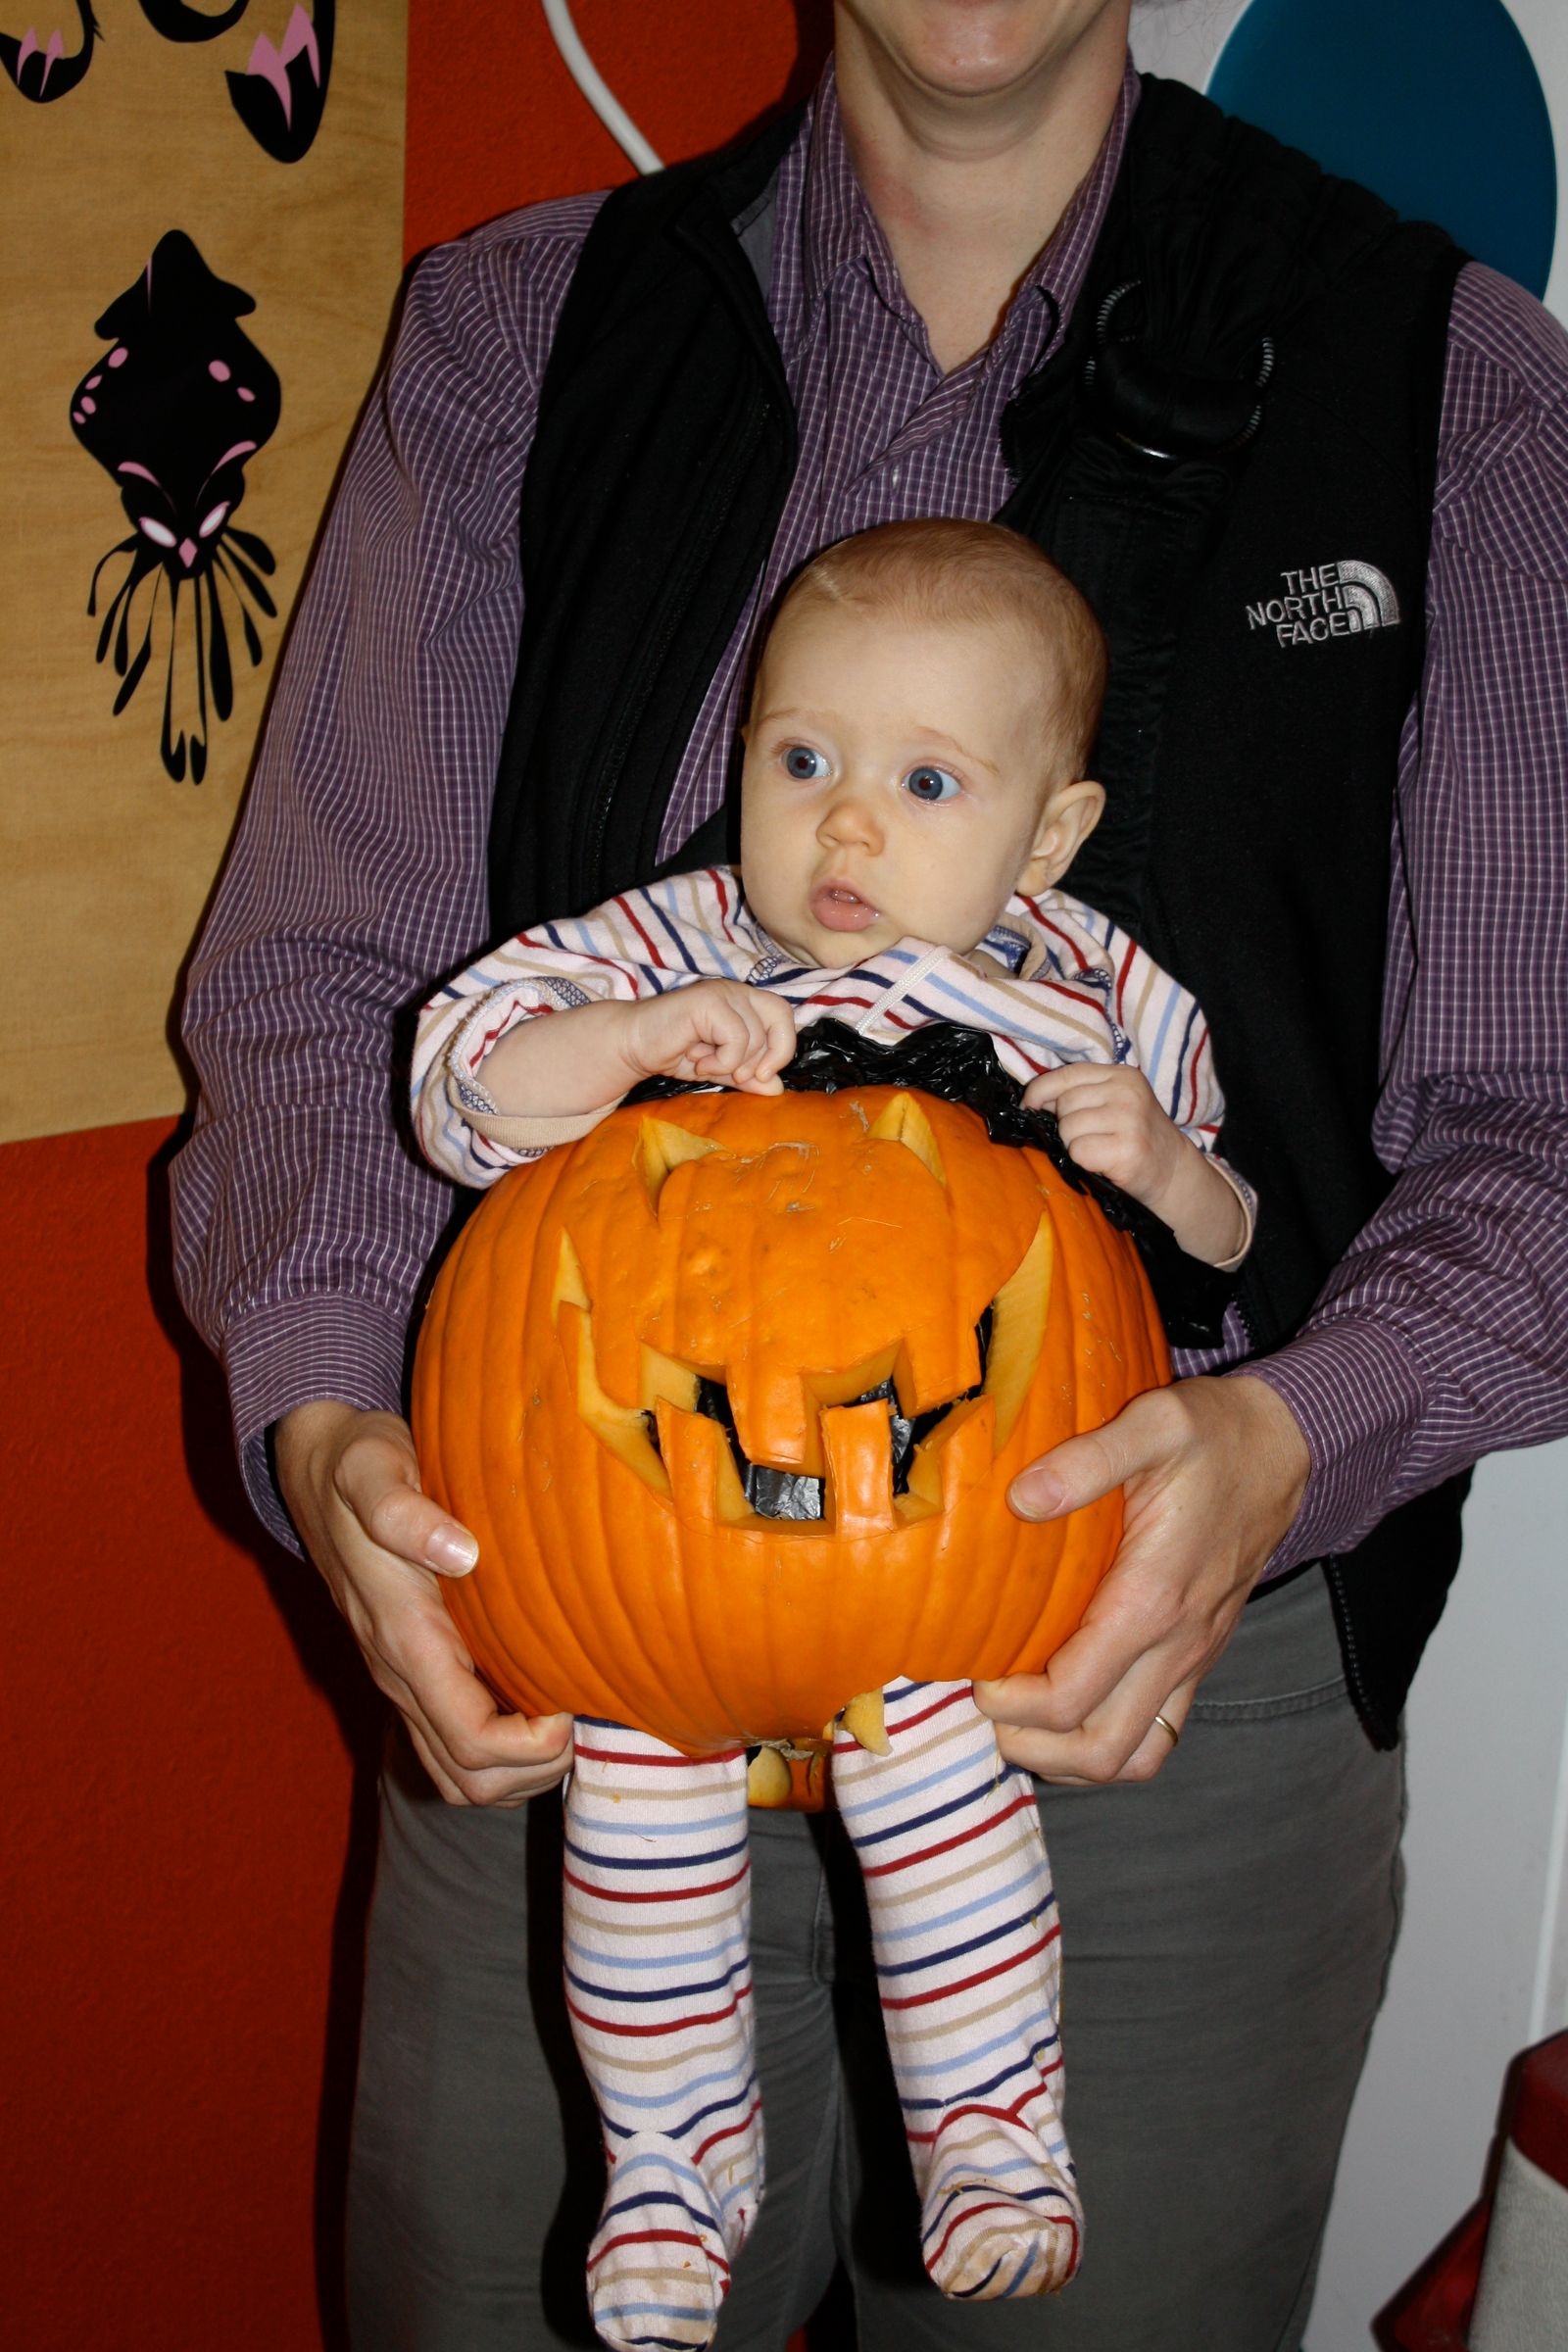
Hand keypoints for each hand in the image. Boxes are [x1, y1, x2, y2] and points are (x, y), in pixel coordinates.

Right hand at [276, 1400, 571, 1804]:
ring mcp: (404, 1680)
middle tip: (584, 1713)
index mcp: (405, 1639)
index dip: (531, 1744)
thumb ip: (404, 1512)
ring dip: (520, 1769)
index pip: (470, 1739)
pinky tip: (540, 1701)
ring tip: (568, 1715)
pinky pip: (451, 1745)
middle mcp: (401, 1675)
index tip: (573, 1703)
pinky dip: (501, 1749)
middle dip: (536, 1767)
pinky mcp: (412, 1671)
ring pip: (460, 1776)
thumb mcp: (374, 1470)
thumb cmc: (358, 1467)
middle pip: (470, 1780)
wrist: (316, 1470)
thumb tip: (459, 1552)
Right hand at [621, 979, 796, 1092]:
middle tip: (737, 1076)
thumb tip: (778, 1089)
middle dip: (765, 1058)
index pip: (784, 1017)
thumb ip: (748, 1076)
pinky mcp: (708, 1000)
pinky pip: (736, 1037)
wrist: (633, 1046)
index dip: (783, 1048)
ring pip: (756, 1036)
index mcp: (745, 1002)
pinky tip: (698, 1059)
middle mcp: (737, 991)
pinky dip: (722, 1060)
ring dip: (732, 1063)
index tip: (764, 1075)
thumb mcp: (720, 1069)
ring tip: (704, 1063)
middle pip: (780, 1021)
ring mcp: (722, 992)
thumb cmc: (675, 1052)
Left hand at [974, 1375, 1309, 1783]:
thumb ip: (1087, 1460)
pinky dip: (1107, 1739)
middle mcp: (1177, 1644)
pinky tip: (1066, 1707)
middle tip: (988, 1706)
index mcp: (1152, 1599)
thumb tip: (1021, 1497)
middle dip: (1033, 1747)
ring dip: (1071, 1757)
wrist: (1282, 1448)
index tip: (975, 1674)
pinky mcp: (1199, 1656)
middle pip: (1102, 1751)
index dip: (1010, 1704)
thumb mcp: (1153, 1426)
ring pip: (1135, 1755)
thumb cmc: (1211, 1436)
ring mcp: (1192, 1658)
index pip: (1071, 1697)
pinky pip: (1157, 1731)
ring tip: (1020, 1720)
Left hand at [1022, 1062, 1245, 1262]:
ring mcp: (1130, 1120)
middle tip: (1090, 1138)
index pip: (1068, 1074)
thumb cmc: (1134, 1138)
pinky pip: (1078, 1152)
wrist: (1172, 1172)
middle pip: (1065, 1104)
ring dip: (1074, 1145)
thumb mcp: (1115, 1103)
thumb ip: (1080, 1094)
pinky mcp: (1127, 1149)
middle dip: (1066, 1125)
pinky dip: (1083, 1162)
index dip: (1041, 1090)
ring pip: (1068, 1129)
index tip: (1029, 1105)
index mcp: (1122, 1075)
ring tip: (1098, 1150)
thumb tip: (1032, 1099)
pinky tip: (1103, 1163)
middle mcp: (1128, 1093)